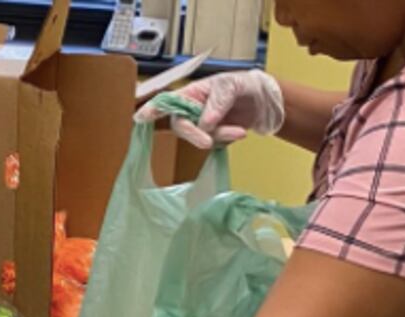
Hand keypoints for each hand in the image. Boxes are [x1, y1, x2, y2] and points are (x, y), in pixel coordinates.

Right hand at [135, 70, 284, 149]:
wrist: (263, 102)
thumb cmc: (243, 85)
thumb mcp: (231, 85)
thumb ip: (217, 103)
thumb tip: (205, 122)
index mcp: (190, 92)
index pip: (167, 101)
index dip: (152, 110)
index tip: (140, 118)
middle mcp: (190, 109)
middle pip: (181, 126)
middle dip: (195, 134)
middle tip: (208, 142)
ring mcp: (200, 125)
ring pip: (199, 137)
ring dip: (219, 136)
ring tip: (239, 130)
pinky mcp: (211, 136)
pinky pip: (212, 144)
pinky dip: (226, 140)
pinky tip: (238, 131)